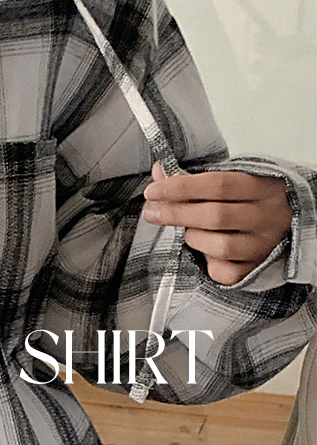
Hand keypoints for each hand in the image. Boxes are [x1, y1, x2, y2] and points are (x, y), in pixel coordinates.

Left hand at [143, 161, 291, 279]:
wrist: (291, 224)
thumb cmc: (253, 200)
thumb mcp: (233, 181)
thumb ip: (195, 178)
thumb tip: (160, 172)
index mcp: (263, 187)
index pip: (218, 184)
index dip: (181, 187)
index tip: (154, 191)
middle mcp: (268, 217)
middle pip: (215, 216)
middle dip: (176, 213)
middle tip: (152, 211)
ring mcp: (264, 246)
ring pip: (219, 246)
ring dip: (194, 238)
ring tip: (192, 230)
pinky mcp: (257, 269)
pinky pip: (224, 272)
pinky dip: (208, 262)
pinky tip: (208, 251)